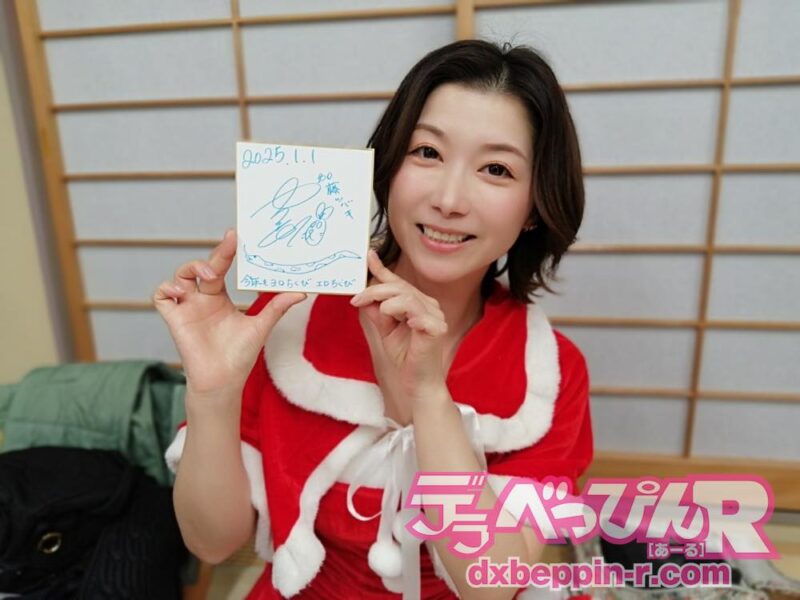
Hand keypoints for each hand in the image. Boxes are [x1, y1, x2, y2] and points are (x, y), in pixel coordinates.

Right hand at [153, 230, 305, 398]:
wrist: (223, 381)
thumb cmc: (239, 356)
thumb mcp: (260, 326)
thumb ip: (277, 308)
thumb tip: (301, 292)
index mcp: (220, 298)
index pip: (221, 266)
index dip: (226, 250)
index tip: (236, 235)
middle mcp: (202, 299)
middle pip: (203, 267)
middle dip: (216, 254)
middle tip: (231, 244)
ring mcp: (187, 307)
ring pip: (180, 275)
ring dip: (192, 268)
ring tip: (212, 277)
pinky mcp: (174, 319)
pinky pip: (161, 296)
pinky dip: (168, 287)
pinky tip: (183, 290)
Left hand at [350, 251, 448, 417]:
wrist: (415, 385)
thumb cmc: (404, 358)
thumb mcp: (385, 330)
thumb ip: (377, 312)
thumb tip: (365, 295)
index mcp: (418, 304)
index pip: (399, 284)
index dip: (383, 270)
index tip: (368, 256)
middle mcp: (429, 307)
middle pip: (401, 287)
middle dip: (375, 290)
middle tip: (357, 299)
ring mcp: (435, 316)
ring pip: (408, 296)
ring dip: (386, 300)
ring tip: (378, 311)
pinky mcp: (437, 329)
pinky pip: (418, 312)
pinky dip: (404, 312)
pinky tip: (397, 319)